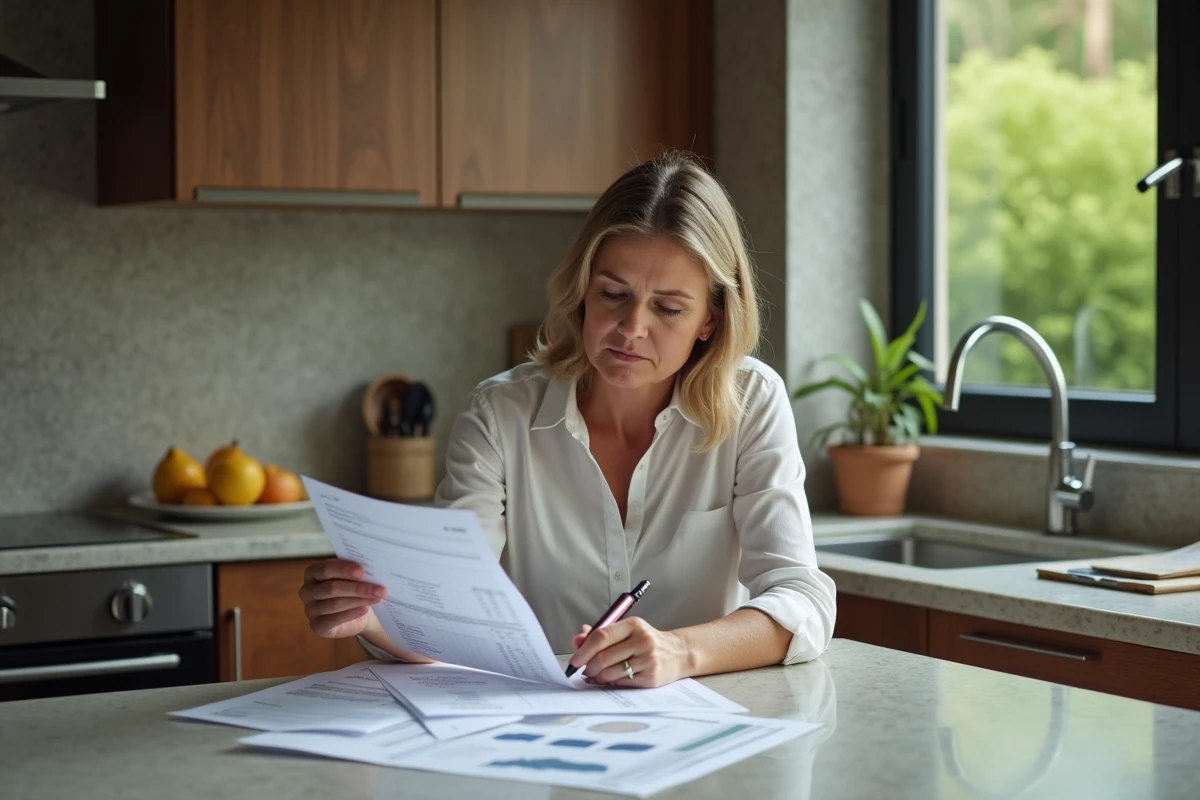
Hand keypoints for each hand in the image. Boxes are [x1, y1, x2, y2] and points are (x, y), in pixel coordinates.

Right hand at [299, 559, 386, 638]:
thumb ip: (355, 572)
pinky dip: (352, 613)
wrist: (355, 613)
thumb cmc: (351, 589)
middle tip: (380, 589)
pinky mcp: (316, 626)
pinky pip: (333, 620)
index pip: (325, 569)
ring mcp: (310, 609)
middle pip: (332, 588)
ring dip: (359, 600)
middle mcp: (307, 591)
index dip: (344, 569)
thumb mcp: (351, 577)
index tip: (362, 571)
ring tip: (377, 598)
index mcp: (312, 573)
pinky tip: (365, 609)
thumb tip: (370, 569)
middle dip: (358, 588)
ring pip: (335, 604)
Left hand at [568, 617, 690, 688]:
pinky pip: (622, 683)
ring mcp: (648, 659)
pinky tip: (609, 680)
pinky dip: (610, 683)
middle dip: (588, 667)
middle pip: (603, 657)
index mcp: (633, 625)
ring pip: (611, 673)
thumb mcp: (627, 631)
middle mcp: (642, 640)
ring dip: (598, 677)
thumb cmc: (647, 642)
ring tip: (597, 676)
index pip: (601, 636)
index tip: (574, 660)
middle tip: (584, 670)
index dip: (583, 650)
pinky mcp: (652, 676)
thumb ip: (601, 634)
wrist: (679, 653)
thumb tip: (577, 640)